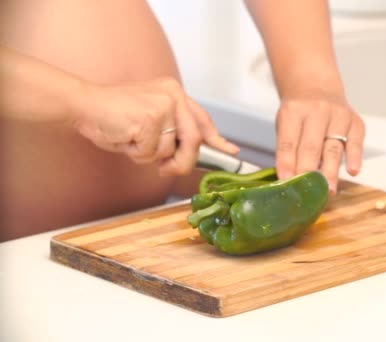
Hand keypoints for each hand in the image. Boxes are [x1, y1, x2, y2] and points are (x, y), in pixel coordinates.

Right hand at [71, 78, 238, 175]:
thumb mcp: (149, 119)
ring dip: (148, 155)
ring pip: (169, 150)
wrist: (82, 105)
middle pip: (193, 140)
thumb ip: (170, 132)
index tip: (231, 151)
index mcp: (174, 92)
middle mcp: (173, 95)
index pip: (202, 119)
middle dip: (182, 162)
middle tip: (167, 169)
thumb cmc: (112, 116)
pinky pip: (150, 152)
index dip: (216, 138)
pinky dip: (135, 153)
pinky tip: (124, 137)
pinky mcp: (150, 119)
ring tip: (131, 139)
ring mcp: (162, 106)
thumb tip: (187, 154)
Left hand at [275, 92, 364, 193]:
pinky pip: (355, 142)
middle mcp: (317, 111)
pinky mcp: (355, 122)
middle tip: (307, 193)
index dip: (286, 162)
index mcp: (293, 112)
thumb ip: (288, 148)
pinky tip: (352, 171)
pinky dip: (354, 157)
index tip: (286, 181)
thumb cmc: (298, 113)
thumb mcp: (285, 123)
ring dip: (331, 171)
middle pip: (311, 146)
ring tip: (328, 191)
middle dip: (308, 171)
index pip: (289, 141)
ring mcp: (338, 115)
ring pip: (333, 147)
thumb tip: (289, 180)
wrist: (316, 86)